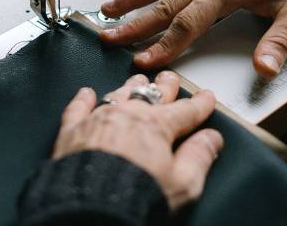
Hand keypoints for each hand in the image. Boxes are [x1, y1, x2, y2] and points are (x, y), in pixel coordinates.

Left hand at [53, 73, 222, 209]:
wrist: (89, 207)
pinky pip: (79, 107)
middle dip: (165, 85)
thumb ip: (199, 157)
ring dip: (131, 86)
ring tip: (138, 80)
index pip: (185, 111)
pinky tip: (86, 93)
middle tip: (170, 78)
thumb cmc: (135, 195)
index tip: (206, 97)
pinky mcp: (74, 129)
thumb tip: (212, 140)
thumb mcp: (181, 184)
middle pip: (152, 93)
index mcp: (156, 126)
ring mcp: (100, 118)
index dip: (199, 103)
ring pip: (119, 92)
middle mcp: (128, 114)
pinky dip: (84, 99)